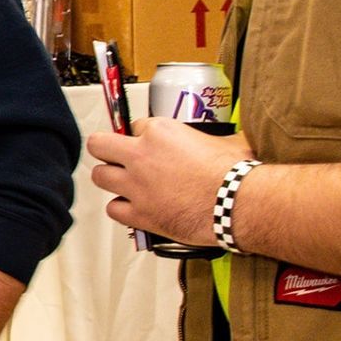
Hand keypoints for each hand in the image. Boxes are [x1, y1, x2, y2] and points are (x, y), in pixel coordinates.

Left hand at [87, 117, 253, 246]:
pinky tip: (135, 208)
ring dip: (111, 179)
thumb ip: (205, 139)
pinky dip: (121, 209)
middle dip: (106, 149)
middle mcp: (141, 156)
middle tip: (117, 157)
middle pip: (99, 145)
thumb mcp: (223, 141)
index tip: (151, 145)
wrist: (241, 204)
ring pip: (100, 176)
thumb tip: (213, 142)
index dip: (143, 136)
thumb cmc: (237, 175)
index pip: (136, 126)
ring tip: (126, 183)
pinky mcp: (140, 214)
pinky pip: (113, 209)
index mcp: (160, 132)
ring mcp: (137, 186)